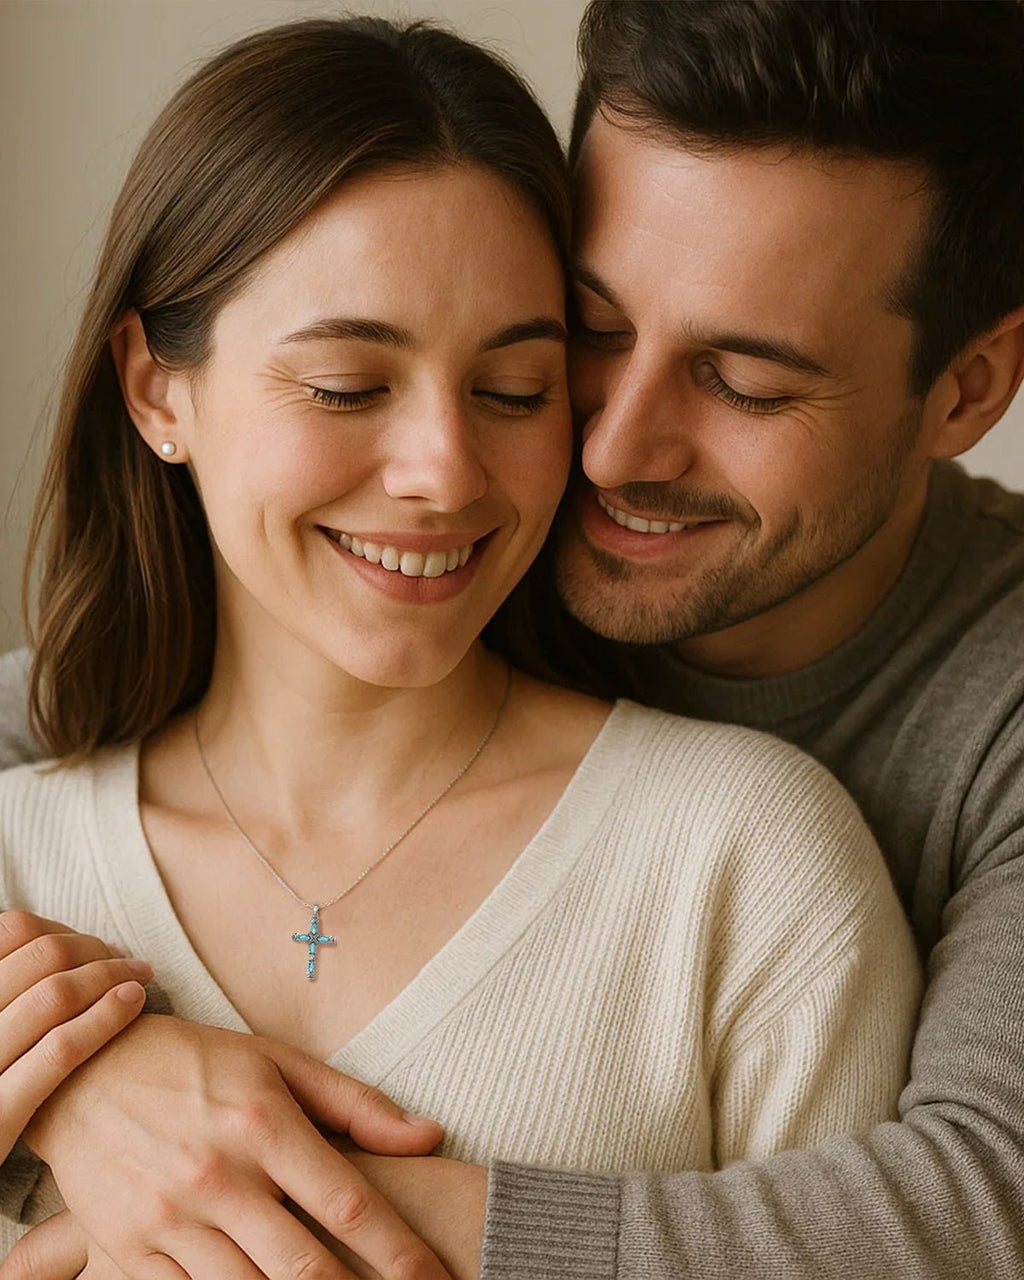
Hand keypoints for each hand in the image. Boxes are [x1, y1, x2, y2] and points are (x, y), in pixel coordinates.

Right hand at [0, 909, 150, 1163]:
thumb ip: (13, 992)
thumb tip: (53, 941)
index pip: (11, 930)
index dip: (60, 930)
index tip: (90, 946)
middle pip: (40, 954)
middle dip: (95, 949)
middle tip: (126, 960)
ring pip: (54, 994)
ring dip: (111, 975)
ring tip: (140, 978)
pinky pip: (57, 1052)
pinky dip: (105, 1018)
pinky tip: (134, 1005)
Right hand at [25, 1014, 451, 1279]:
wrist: (83, 1073)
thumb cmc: (196, 1063)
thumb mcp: (278, 1062)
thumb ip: (355, 1105)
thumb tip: (429, 1137)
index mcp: (263, 1123)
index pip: (348, 1204)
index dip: (400, 1252)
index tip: (436, 1279)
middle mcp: (218, 1177)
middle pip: (306, 1269)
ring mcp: (170, 1221)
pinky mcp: (130, 1252)